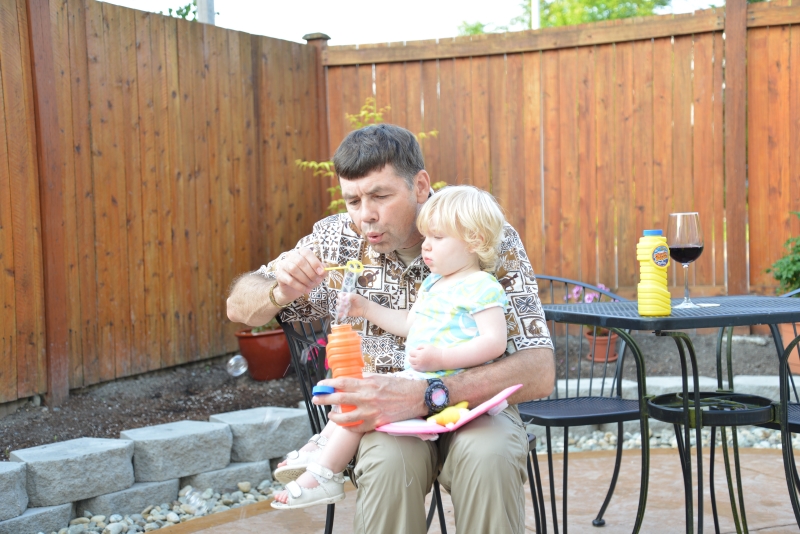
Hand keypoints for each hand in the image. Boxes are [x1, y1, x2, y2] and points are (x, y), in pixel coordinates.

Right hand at [273, 248, 325, 303]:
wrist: (292, 290)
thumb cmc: (306, 278)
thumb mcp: (316, 274)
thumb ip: (322, 270)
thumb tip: (326, 268)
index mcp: (300, 252)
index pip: (306, 252)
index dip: (314, 262)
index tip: (321, 272)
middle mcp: (290, 256)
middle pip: (300, 261)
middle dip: (311, 272)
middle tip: (317, 281)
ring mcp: (283, 264)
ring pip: (294, 269)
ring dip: (305, 279)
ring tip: (311, 286)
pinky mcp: (279, 275)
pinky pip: (290, 280)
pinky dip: (300, 286)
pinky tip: (306, 290)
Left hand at [312, 375, 426, 431]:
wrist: (417, 397)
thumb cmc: (399, 386)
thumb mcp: (380, 378)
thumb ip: (365, 380)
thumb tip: (353, 380)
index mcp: (368, 384)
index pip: (343, 383)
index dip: (329, 384)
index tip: (320, 385)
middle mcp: (367, 398)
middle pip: (340, 399)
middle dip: (325, 399)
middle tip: (315, 399)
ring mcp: (371, 412)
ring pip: (346, 418)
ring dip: (335, 417)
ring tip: (330, 415)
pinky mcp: (377, 422)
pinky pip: (358, 428)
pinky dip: (349, 427)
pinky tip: (345, 425)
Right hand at [336, 292, 368, 317]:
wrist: (365, 308)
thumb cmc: (361, 301)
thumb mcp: (356, 296)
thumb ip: (349, 296)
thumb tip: (343, 299)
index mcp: (346, 296)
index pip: (339, 295)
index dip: (340, 297)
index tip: (343, 298)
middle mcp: (345, 302)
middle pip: (338, 301)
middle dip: (339, 302)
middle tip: (344, 304)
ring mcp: (345, 307)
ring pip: (338, 308)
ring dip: (339, 308)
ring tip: (344, 308)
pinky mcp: (346, 313)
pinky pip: (341, 314)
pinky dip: (340, 314)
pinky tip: (341, 314)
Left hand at [407, 345, 444, 371]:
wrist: (441, 359)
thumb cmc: (435, 351)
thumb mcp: (427, 346)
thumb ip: (420, 346)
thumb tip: (415, 349)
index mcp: (419, 353)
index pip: (411, 353)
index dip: (413, 351)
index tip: (417, 351)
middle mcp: (418, 360)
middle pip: (410, 359)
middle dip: (412, 357)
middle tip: (417, 356)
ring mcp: (420, 366)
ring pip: (411, 365)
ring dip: (413, 362)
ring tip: (417, 360)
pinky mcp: (422, 370)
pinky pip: (415, 369)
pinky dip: (415, 366)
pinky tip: (418, 364)